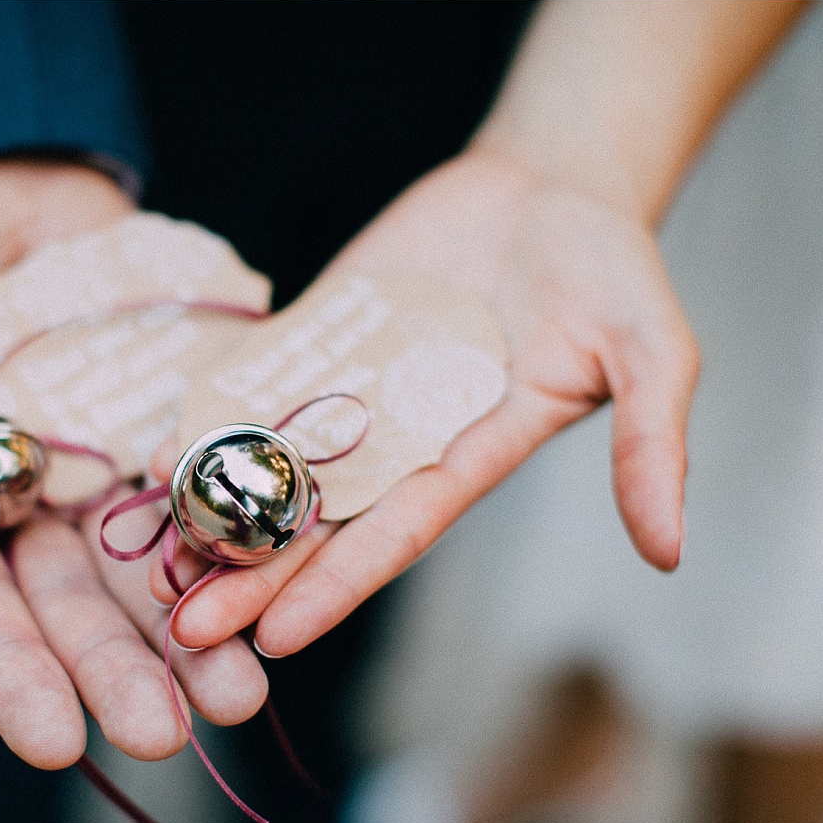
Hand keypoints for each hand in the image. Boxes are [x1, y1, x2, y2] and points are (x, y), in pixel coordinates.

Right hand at [0, 160, 267, 768]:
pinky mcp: (164, 430)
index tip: (52, 743)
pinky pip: (203, 494)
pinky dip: (235, 545)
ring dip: (191, 639)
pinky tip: (274, 595)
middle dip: (113, 675)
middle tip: (164, 735)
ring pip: (146, 571)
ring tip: (238, 699)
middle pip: (68, 609)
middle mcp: (20, 512)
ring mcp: (98, 474)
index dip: (8, 674)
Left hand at [159, 148, 698, 655]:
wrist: (547, 185)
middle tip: (182, 631)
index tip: (276, 638)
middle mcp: (401, 438)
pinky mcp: (320, 337)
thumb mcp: (650, 352)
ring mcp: (352, 389)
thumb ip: (651, 445)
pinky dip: (206, 423)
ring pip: (273, 465)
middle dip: (253, 575)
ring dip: (216, 514)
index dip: (337, 585)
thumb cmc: (606, 267)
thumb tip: (671, 553)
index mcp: (469, 455)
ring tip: (152, 566)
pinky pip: (257, 384)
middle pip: (318, 520)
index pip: (396, 534)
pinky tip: (151, 461)